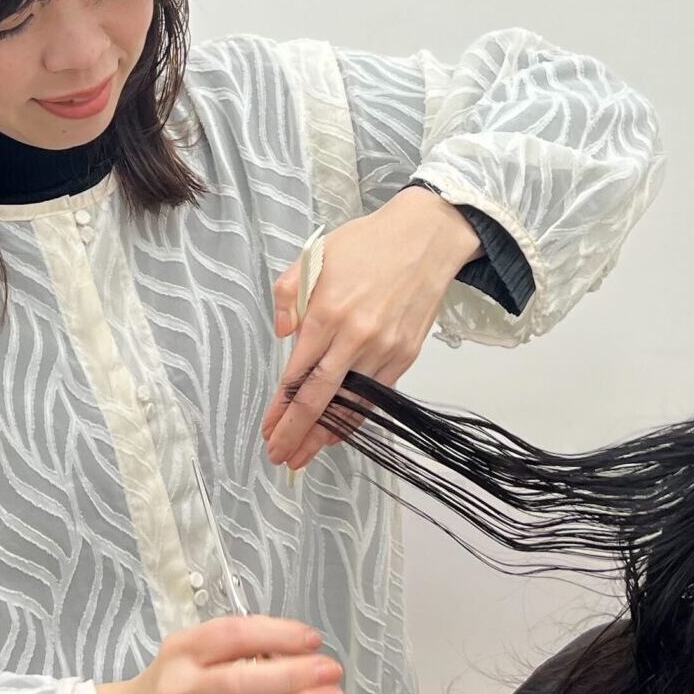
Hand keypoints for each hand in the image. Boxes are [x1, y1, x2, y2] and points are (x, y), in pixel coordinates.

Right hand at [96, 616, 346, 693]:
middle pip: (242, 678)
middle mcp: (186, 686)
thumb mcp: (193, 655)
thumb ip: (239, 653)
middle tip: (330, 671)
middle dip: (293, 674)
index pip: (234, 634)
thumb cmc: (170, 689)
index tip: (312, 639)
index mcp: (186, 650)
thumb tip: (299, 656)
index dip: (277, 634)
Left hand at [261, 186, 481, 469]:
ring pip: (350, 402)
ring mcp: (384, 348)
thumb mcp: (315, 254)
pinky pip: (376, 395)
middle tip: (279, 455)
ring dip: (325, 434)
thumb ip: (288, 294)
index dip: (280, 406)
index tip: (267, 428)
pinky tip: (338, 431)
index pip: (297, 373)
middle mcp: (355, 335)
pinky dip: (356, 417)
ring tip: (303, 455)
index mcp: (327, 311)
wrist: (426, 239)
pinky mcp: (406, 354)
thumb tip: (283, 335)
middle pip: (320, 397)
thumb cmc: (368, 244)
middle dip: (296, 431)